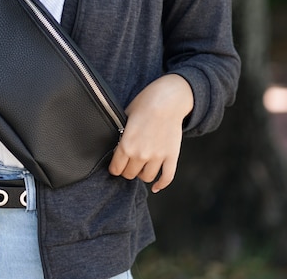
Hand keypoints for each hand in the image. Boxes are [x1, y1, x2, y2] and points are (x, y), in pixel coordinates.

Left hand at [108, 74, 192, 192]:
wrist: (167, 99)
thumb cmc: (144, 104)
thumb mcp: (124, 117)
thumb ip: (121, 134)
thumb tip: (116, 144)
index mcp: (126, 145)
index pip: (116, 169)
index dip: (115, 168)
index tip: (116, 166)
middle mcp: (141, 154)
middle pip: (130, 174)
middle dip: (127, 170)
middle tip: (128, 164)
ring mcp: (157, 157)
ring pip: (146, 177)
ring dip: (142, 174)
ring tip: (141, 167)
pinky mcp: (172, 156)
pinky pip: (167, 177)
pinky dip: (161, 184)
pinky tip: (156, 187)